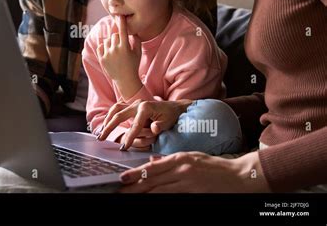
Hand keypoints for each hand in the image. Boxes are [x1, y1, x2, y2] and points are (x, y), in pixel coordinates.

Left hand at [97, 15, 141, 98]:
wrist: (125, 79)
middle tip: (121, 45)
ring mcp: (107, 55)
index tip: (120, 16)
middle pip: (114, 35)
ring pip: (107, 41)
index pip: (123, 31)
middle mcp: (115, 50)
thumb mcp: (138, 52)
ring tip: (115, 51)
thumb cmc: (133, 64)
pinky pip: (100, 47)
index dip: (122, 22)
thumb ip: (136, 40)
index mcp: (125, 47)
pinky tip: (109, 52)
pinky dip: (103, 47)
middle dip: (117, 38)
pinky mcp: (102, 59)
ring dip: (110, 43)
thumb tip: (132, 31)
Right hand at [98, 99, 192, 149]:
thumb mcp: (168, 122)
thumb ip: (160, 126)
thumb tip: (153, 129)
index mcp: (146, 107)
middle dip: (110, 128)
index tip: (124, 147)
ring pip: (115, 109)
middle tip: (101, 139)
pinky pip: (117, 108)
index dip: (130, 137)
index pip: (135, 125)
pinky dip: (110, 115)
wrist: (174, 107)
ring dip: (107, 120)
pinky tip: (106, 124)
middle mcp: (137, 103)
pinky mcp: (132, 105)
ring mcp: (133, 103)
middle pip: (119, 115)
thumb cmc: (170, 116)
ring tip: (100, 131)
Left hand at [118, 151, 270, 192]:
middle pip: (153, 180)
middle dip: (134, 187)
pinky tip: (151, 201)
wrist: (238, 175)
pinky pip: (173, 197)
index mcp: (179, 158)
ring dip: (143, 194)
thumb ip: (169, 160)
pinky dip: (160, 199)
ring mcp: (188, 182)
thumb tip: (151, 162)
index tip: (122, 178)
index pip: (152, 167)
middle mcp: (181, 169)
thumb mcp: (190, 157)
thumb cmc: (214, 166)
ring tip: (130, 197)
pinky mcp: (194, 193)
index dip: (136, 173)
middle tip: (120, 191)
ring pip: (160, 190)